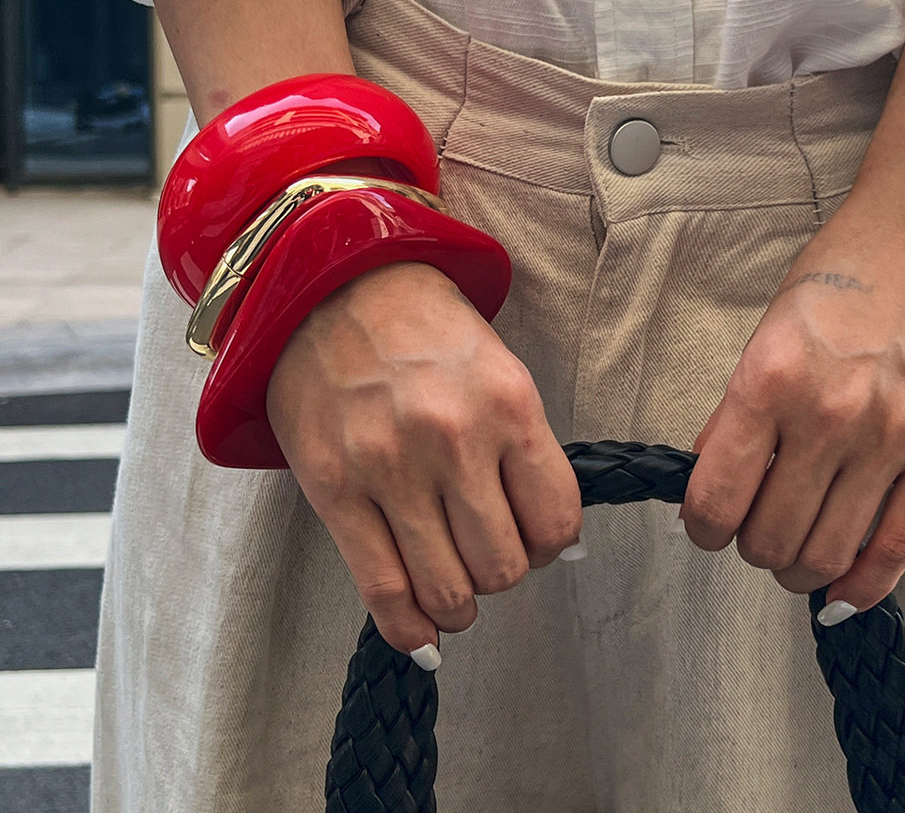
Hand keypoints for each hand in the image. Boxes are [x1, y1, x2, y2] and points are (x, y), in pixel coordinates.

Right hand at [265, 260, 582, 659]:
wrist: (332, 286)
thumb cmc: (424, 327)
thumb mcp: (498, 368)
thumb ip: (525, 449)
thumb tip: (557, 541)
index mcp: (508, 404)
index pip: (556, 521)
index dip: (551, 545)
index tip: (534, 539)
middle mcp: (454, 440)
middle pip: (503, 567)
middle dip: (502, 574)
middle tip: (486, 553)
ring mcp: (390, 469)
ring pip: (448, 590)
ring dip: (458, 604)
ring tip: (453, 588)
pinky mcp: (334, 490)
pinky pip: (381, 590)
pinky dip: (408, 628)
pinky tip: (420, 632)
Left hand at [679, 198, 904, 619]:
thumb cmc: (842, 274)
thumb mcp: (768, 330)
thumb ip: (740, 410)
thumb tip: (713, 480)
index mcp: (768, 380)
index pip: (716, 499)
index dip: (702, 528)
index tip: (706, 525)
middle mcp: (827, 416)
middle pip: (771, 538)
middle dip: (752, 548)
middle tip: (756, 532)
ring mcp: (891, 438)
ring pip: (828, 555)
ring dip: (800, 569)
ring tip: (796, 553)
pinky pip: (897, 549)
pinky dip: (862, 585)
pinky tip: (843, 589)